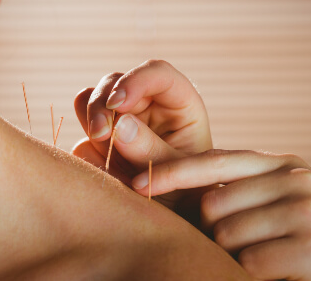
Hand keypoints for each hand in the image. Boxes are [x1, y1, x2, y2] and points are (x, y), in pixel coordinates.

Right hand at [73, 60, 212, 208]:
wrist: (174, 214)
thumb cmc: (190, 191)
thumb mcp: (181, 174)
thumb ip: (152, 150)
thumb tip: (119, 125)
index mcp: (177, 103)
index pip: (157, 73)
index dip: (135, 81)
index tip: (117, 104)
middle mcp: (146, 105)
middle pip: (114, 82)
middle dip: (102, 105)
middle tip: (101, 135)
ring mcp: (120, 120)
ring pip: (90, 99)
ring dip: (91, 121)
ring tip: (104, 148)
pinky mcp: (102, 139)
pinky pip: (82, 134)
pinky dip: (86, 149)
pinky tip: (104, 170)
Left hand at [132, 149, 310, 279]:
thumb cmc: (287, 234)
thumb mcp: (261, 202)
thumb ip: (224, 187)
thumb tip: (153, 176)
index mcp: (279, 165)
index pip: (213, 162)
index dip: (172, 172)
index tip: (138, 183)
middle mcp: (295, 180)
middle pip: (212, 202)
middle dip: (208, 228)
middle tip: (230, 242)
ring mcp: (306, 213)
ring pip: (225, 234)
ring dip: (227, 253)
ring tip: (252, 254)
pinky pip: (248, 262)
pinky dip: (246, 272)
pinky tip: (266, 271)